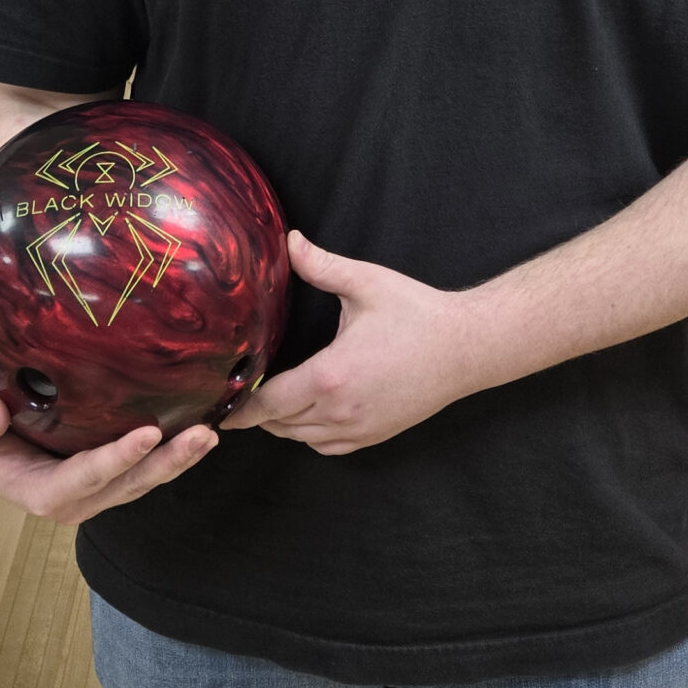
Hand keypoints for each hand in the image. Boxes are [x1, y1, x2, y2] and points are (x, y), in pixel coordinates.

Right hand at [0, 358, 216, 525]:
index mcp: (34, 490)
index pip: (77, 483)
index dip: (112, 463)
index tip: (145, 434)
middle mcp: (71, 496)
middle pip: (123, 487)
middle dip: (163, 465)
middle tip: (199, 437)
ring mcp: (96, 486)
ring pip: (142, 480)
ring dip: (177, 461)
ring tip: (208, 434)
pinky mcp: (113, 469)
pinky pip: (146, 466)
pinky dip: (173, 451)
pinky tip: (202, 429)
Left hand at [225, 231, 482, 455]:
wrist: (467, 348)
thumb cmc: (418, 314)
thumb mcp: (367, 284)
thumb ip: (322, 265)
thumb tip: (289, 241)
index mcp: (331, 375)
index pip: (269, 402)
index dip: (241, 406)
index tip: (220, 407)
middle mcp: (341, 409)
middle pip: (280, 425)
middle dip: (257, 414)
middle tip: (239, 398)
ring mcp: (360, 427)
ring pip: (303, 438)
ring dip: (283, 424)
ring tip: (268, 404)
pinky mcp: (376, 434)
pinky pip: (329, 447)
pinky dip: (311, 436)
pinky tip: (308, 415)